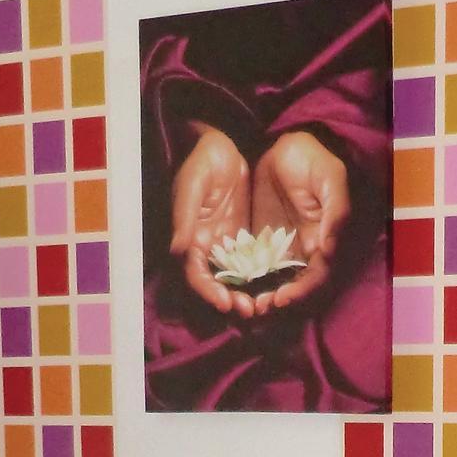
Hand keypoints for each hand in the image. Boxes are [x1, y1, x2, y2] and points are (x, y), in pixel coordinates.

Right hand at [169, 126, 250, 314]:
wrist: (222, 147)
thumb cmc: (201, 163)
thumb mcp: (191, 186)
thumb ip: (185, 218)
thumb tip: (179, 250)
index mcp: (190, 239)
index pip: (196, 274)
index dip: (208, 291)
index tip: (225, 302)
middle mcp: (207, 248)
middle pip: (217, 283)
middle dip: (231, 299)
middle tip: (251, 310)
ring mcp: (228, 245)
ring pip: (237, 278)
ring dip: (249, 294)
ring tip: (265, 304)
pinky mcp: (246, 238)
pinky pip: (255, 263)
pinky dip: (263, 277)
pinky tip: (278, 285)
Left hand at [250, 131, 349, 314]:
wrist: (286, 145)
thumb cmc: (313, 159)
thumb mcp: (330, 179)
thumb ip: (334, 212)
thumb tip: (327, 249)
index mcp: (324, 239)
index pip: (316, 275)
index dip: (301, 290)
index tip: (282, 297)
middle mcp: (305, 249)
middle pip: (295, 285)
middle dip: (279, 299)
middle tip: (258, 307)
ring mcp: (283, 246)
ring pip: (273, 280)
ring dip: (261, 295)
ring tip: (244, 303)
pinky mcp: (262, 241)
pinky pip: (254, 265)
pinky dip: (246, 279)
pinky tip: (232, 286)